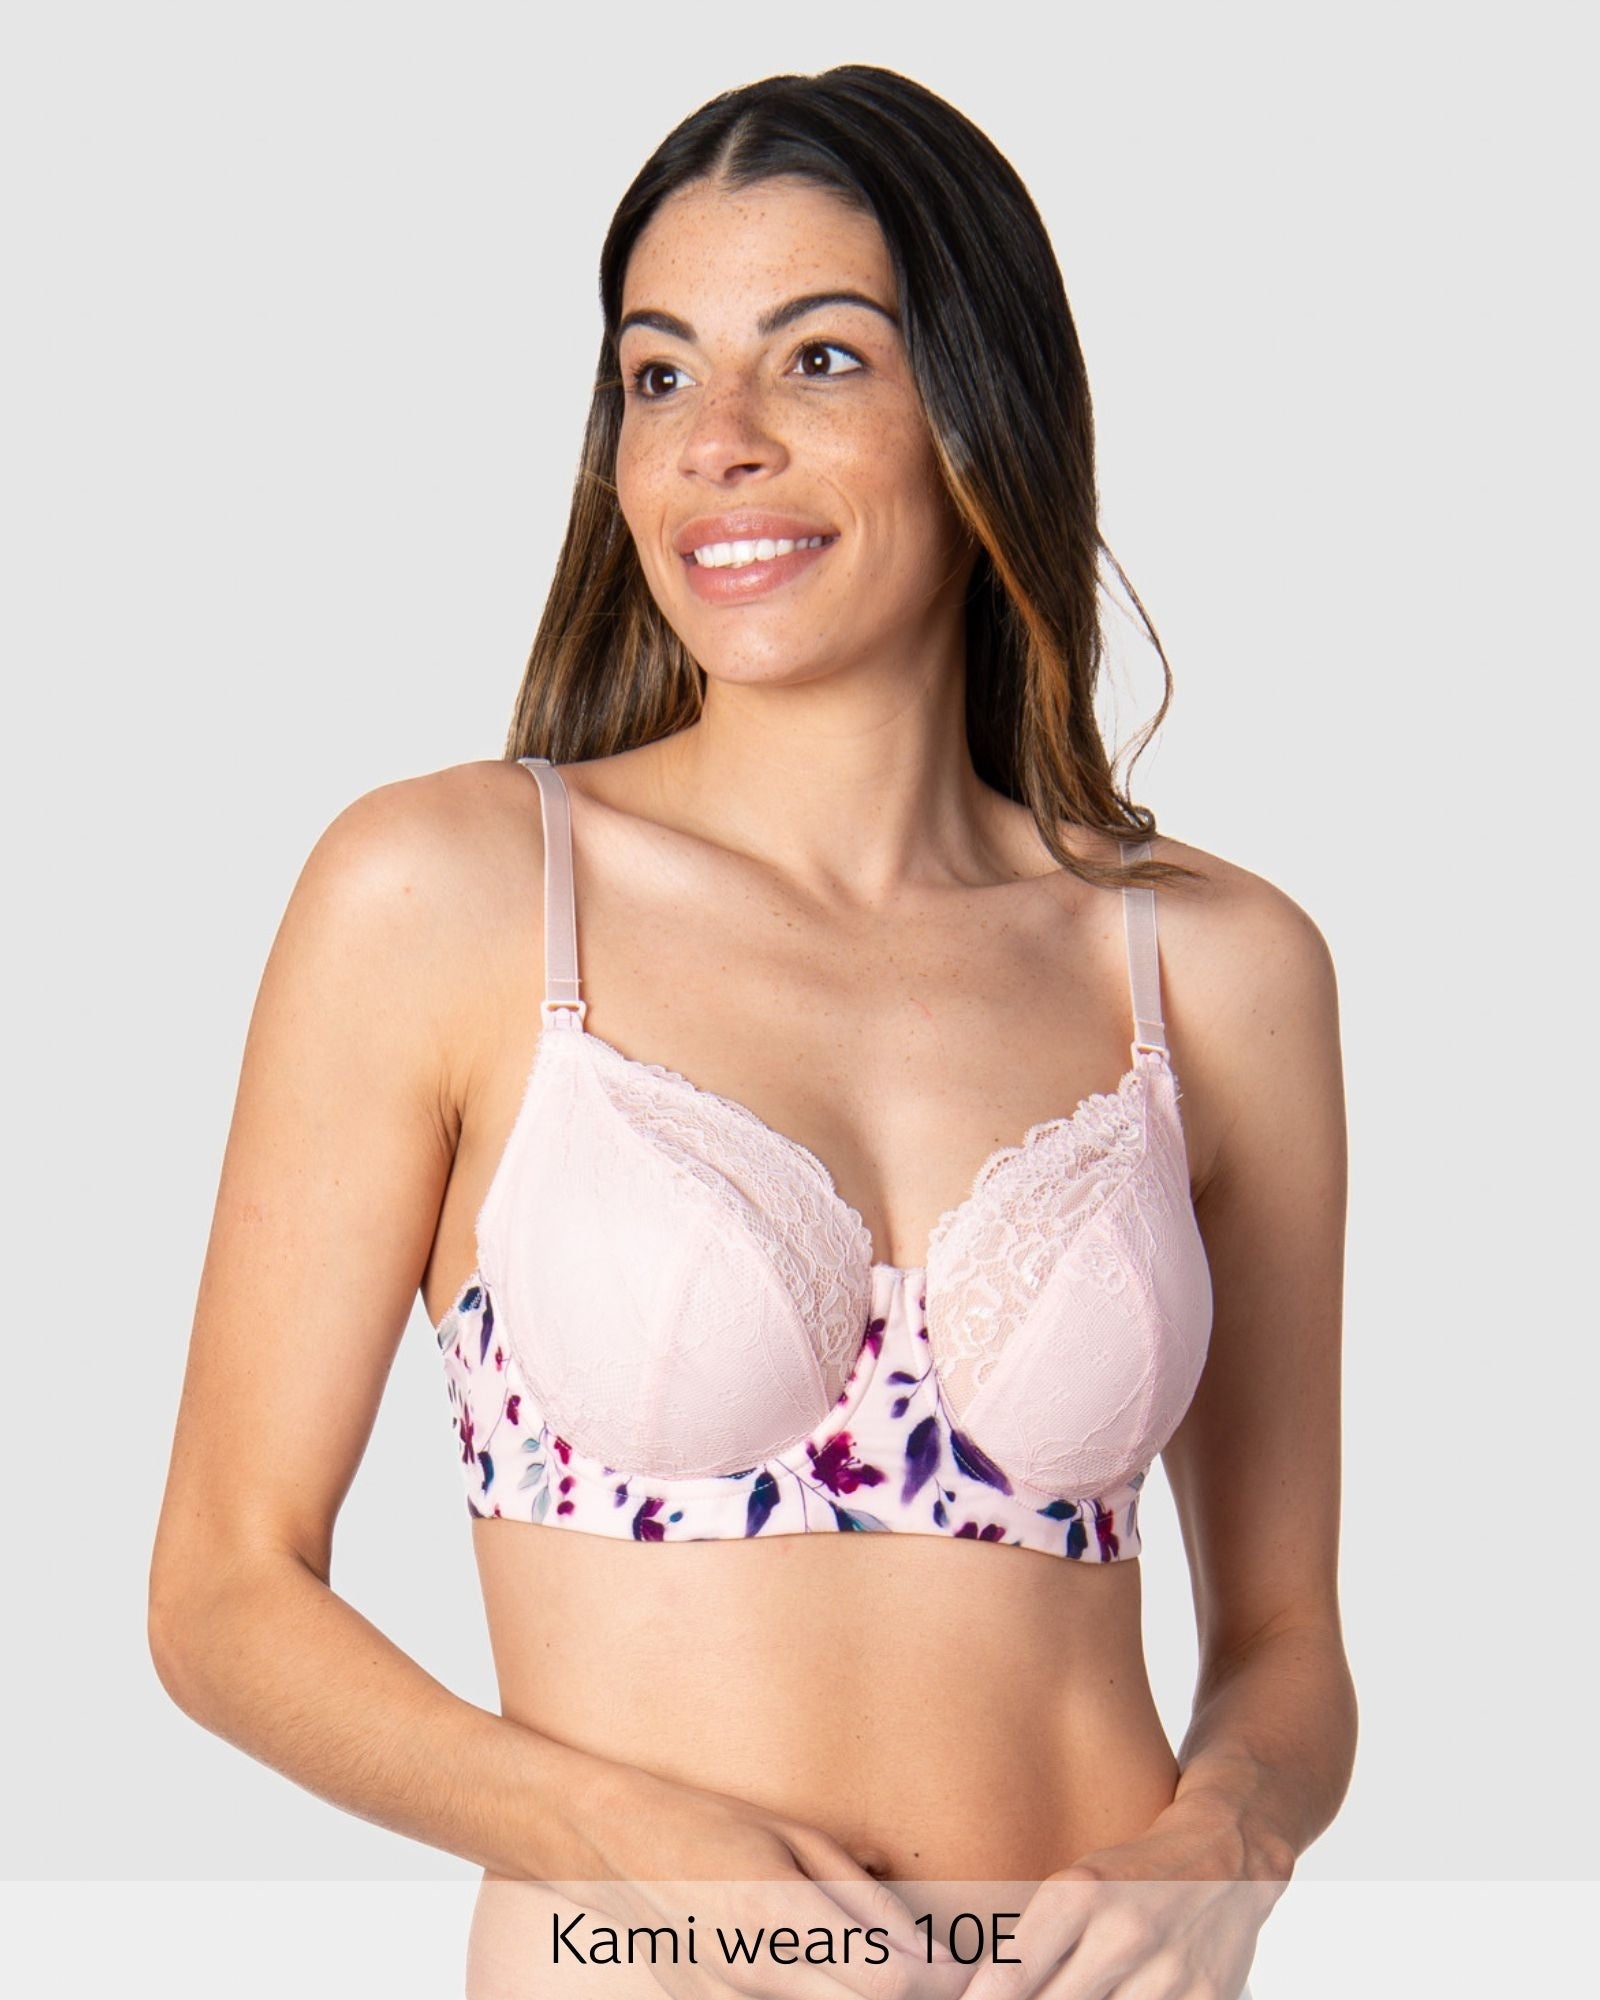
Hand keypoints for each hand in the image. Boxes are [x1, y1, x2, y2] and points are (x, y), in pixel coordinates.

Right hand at [550, 1762, 970, 1999]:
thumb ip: (859, 1897)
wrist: (613, 1843)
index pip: (888, 1977)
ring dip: (858, 1997)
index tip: (965, 1964)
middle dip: (908, 1995)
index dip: (939, 1977)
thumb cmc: (713, 1824)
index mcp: (776, 1911)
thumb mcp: (795, 1838)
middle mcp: (749, 1970)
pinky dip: (814, 1999)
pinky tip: (825, 1977)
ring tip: (875, 1967)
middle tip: (941, 1974)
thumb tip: (928, 1948)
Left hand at [955, 1817, 1287, 1999]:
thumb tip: (982, 1992)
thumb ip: (1033, 1946)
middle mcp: (1121, 1931)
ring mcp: (1166, 1969)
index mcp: (1079, 1893)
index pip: (1011, 1974)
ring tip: (1076, 1994)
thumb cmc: (1134, 1873)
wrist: (1227, 1853)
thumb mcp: (1075, 1889)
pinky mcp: (1205, 1996)